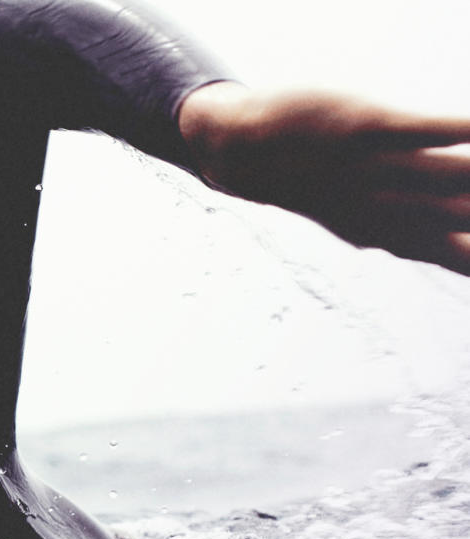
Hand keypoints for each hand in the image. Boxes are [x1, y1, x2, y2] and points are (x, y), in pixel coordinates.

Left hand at [179, 82, 469, 275]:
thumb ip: (427, 234)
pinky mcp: (360, 129)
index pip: (464, 260)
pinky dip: (455, 130)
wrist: (241, 153)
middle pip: (466, 224)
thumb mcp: (374, 219)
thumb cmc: (319, 183)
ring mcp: (375, 170)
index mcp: (399, 237)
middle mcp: (391, 212)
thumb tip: (458, 247)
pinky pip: (416, 131)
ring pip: (450, 180)